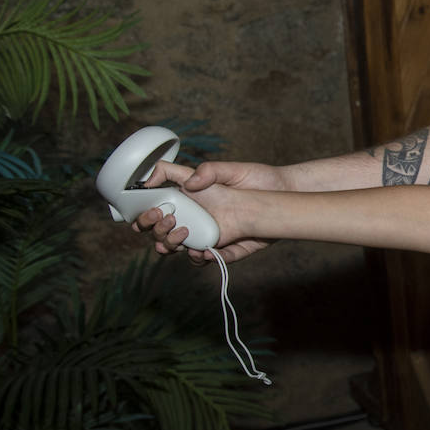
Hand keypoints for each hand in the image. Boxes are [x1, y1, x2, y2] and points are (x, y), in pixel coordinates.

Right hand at [134, 159, 283, 263]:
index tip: (150, 210)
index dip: (145, 212)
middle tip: (167, 220)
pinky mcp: (225, 247)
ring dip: (172, 245)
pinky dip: (202, 258)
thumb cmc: (257, 179)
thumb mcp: (231, 169)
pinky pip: (208, 259)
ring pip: (178, 248)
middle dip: (155, 230)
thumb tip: (188, 184)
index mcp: (189, 198)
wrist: (284, 196)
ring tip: (183, 235)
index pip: (157, 207)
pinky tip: (206, 251)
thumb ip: (207, 171)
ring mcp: (208, 234)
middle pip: (160, 231)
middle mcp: (194, 218)